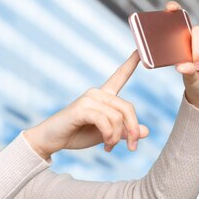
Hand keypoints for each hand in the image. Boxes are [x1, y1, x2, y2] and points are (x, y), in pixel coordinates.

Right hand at [24, 50, 148, 158]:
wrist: (52, 140)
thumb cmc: (77, 134)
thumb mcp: (106, 135)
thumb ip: (124, 132)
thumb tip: (146, 132)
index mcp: (103, 96)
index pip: (120, 76)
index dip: (130, 63)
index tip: (139, 51)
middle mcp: (97, 93)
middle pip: (128, 108)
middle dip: (133, 130)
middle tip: (131, 147)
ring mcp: (89, 99)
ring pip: (118, 117)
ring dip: (117, 137)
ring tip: (110, 147)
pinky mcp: (81, 108)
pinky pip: (105, 121)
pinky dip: (109, 136)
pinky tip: (106, 145)